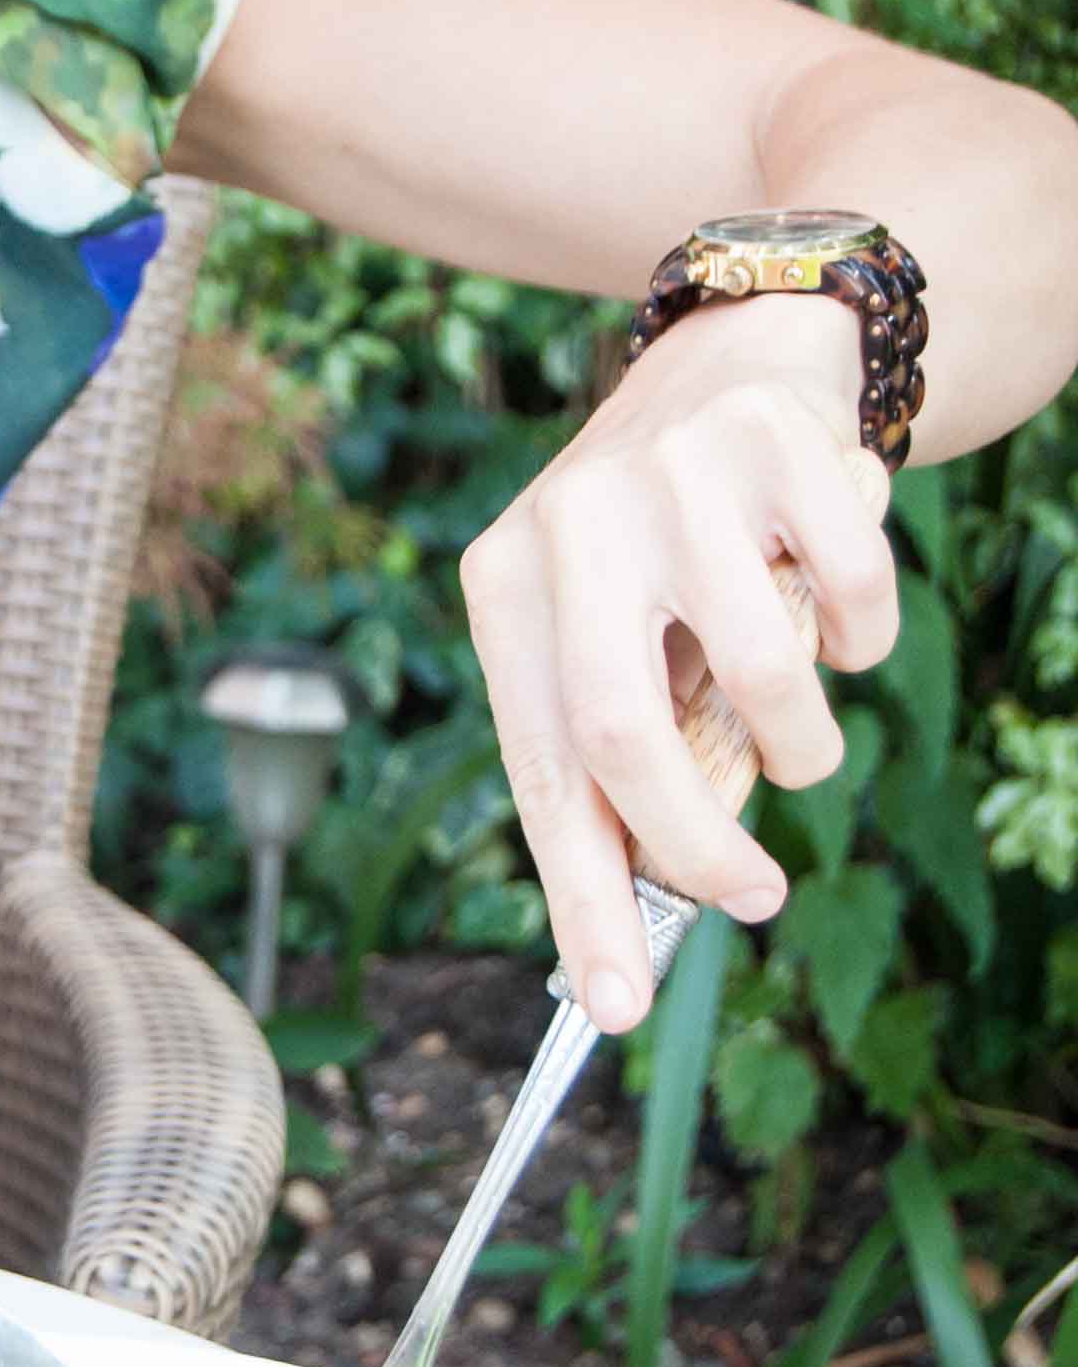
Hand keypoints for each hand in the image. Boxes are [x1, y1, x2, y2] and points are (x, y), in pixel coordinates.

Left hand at [457, 296, 900, 1029]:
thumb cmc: (665, 546)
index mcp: (503, 584)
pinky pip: (850, 606)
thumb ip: (620, 752)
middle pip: (623, 734)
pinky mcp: (774, 445)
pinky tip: (835, 617)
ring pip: (760, 677)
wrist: (738, 360)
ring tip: (800, 734)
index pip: (536, 767)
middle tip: (751, 900)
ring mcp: (671, 476)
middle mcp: (569, 522)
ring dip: (803, 745)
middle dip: (698, 847)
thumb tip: (639, 922)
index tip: (614, 1006)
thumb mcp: (608, 631)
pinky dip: (863, 645)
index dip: (576, 896)